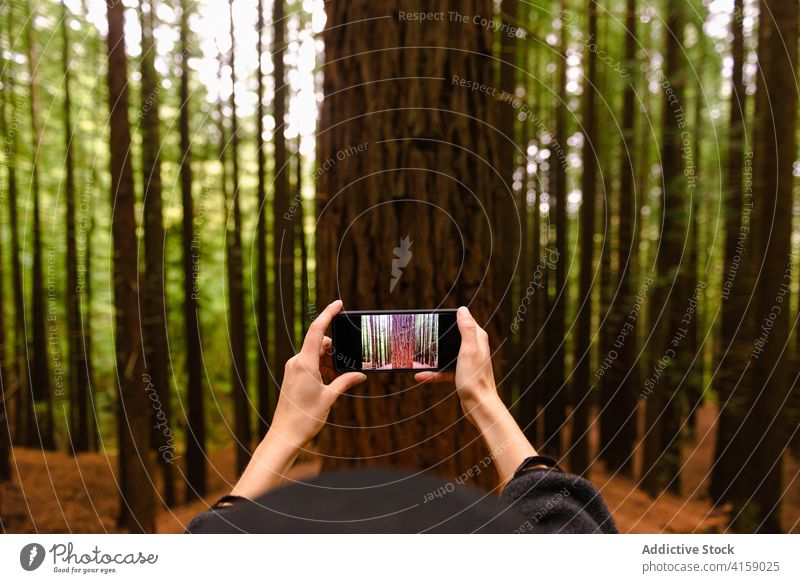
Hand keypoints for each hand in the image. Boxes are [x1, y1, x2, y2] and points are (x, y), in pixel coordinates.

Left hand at [231, 300, 365, 499]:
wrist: (285, 436)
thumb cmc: (305, 418)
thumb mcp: (330, 398)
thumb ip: (345, 381)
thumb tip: (360, 374)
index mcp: (304, 363)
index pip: (317, 330)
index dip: (328, 314)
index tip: (339, 304)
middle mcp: (296, 362)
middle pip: (320, 344)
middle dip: (335, 351)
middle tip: (348, 367)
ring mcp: (294, 369)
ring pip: (316, 355)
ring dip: (329, 362)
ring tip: (337, 381)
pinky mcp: (293, 376)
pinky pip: (311, 364)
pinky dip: (323, 369)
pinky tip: (330, 383)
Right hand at [415, 306, 501, 423]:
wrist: (479, 406)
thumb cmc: (475, 378)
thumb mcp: (469, 350)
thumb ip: (466, 329)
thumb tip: (462, 309)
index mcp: (477, 339)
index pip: (465, 320)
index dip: (451, 316)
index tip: (435, 316)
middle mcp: (474, 348)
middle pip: (453, 336)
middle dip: (439, 335)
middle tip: (422, 333)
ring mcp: (467, 361)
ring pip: (447, 353)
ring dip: (433, 355)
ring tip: (418, 354)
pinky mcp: (461, 374)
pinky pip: (444, 370)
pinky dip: (433, 372)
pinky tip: (420, 375)